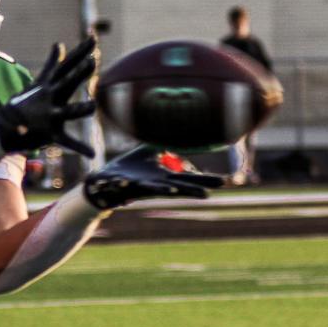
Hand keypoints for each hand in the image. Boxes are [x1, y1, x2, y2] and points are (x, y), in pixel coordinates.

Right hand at [0, 37, 97, 156]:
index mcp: (49, 86)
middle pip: (67, 82)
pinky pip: (67, 142)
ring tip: (93, 106)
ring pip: (68, 111)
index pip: (67, 65)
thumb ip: (52, 65)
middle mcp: (50, 98)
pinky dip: (80, 148)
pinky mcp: (50, 135)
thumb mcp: (40, 82)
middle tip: (91, 61)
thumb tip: (59, 44)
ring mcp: (50, 116)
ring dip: (80, 108)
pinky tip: (92, 155)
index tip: (94, 38)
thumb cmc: (26, 103)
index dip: (80, 52)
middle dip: (78, 73)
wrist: (5, 127)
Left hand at [83, 146, 224, 209]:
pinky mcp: (122, 184)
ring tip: (173, 191)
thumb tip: (177, 132)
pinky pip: (125, 183)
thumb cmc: (129, 169)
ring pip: (153, 189)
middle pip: (177, 188)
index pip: (188, 179)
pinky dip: (125, 182)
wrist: (104, 183)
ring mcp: (139, 186)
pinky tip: (127, 179)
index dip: (204, 180)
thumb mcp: (147, 152)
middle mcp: (154, 185)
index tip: (223, 182)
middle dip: (192, 190)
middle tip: (208, 194)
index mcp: (163, 178)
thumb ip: (161, 143)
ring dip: (163, 190)